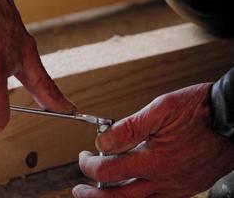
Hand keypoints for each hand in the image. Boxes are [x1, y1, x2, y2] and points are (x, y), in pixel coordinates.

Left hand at [73, 83, 233, 197]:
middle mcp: (164, 180)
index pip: (109, 171)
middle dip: (92, 194)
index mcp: (155, 160)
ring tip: (95, 193)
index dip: (89, 165)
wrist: (230, 122)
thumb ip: (130, 127)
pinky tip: (126, 191)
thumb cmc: (199, 112)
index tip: (85, 155)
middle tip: (79, 188)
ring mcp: (174, 188)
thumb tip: (103, 140)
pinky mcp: (183, 189)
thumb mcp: (163, 108)